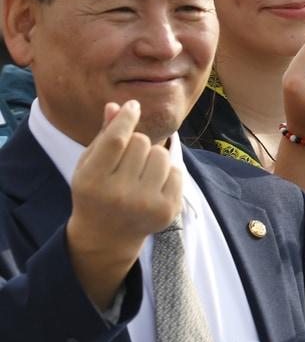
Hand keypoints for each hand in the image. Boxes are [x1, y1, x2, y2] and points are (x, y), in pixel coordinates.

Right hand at [67, 101, 183, 305]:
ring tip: (140, 172)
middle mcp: (119, 194)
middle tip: (128, 160)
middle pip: (142, 142)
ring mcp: (146, 204)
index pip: (116, 139)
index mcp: (93, 181)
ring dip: (153, 156)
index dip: (127, 118)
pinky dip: (167, 172)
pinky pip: (177, 171)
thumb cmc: (95, 192)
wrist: (108, 235)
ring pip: (162, 154)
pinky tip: (152, 185)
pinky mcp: (168, 210)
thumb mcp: (89, 166)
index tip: (134, 105)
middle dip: (137, 143)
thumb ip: (104, 136)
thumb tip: (118, 106)